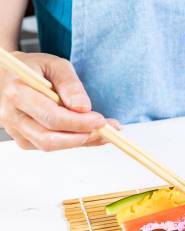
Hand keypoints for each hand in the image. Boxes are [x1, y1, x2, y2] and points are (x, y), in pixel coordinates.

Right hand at [0, 52, 115, 150]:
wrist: (11, 75)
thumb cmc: (34, 67)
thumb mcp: (55, 65)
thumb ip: (69, 84)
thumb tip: (83, 107)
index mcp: (17, 92)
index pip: (51, 117)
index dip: (79, 122)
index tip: (101, 120)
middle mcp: (11, 114)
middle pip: (49, 138)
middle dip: (82, 137)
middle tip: (106, 130)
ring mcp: (15, 129)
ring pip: (50, 146)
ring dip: (81, 142)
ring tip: (104, 132)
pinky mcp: (23, 138)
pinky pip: (50, 146)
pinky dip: (73, 142)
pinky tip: (89, 134)